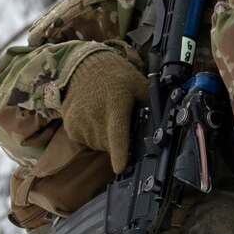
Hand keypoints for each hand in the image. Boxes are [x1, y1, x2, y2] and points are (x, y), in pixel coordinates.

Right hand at [62, 50, 148, 173]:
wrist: (84, 65)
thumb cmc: (115, 75)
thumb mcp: (138, 84)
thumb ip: (150, 103)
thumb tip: (163, 121)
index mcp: (115, 106)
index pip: (117, 134)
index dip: (119, 153)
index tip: (120, 168)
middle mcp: (95, 116)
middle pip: (110, 145)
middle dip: (118, 141)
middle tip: (120, 122)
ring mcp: (80, 122)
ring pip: (98, 145)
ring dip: (105, 138)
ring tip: (106, 116)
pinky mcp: (70, 126)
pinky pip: (85, 141)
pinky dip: (92, 135)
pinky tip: (94, 119)